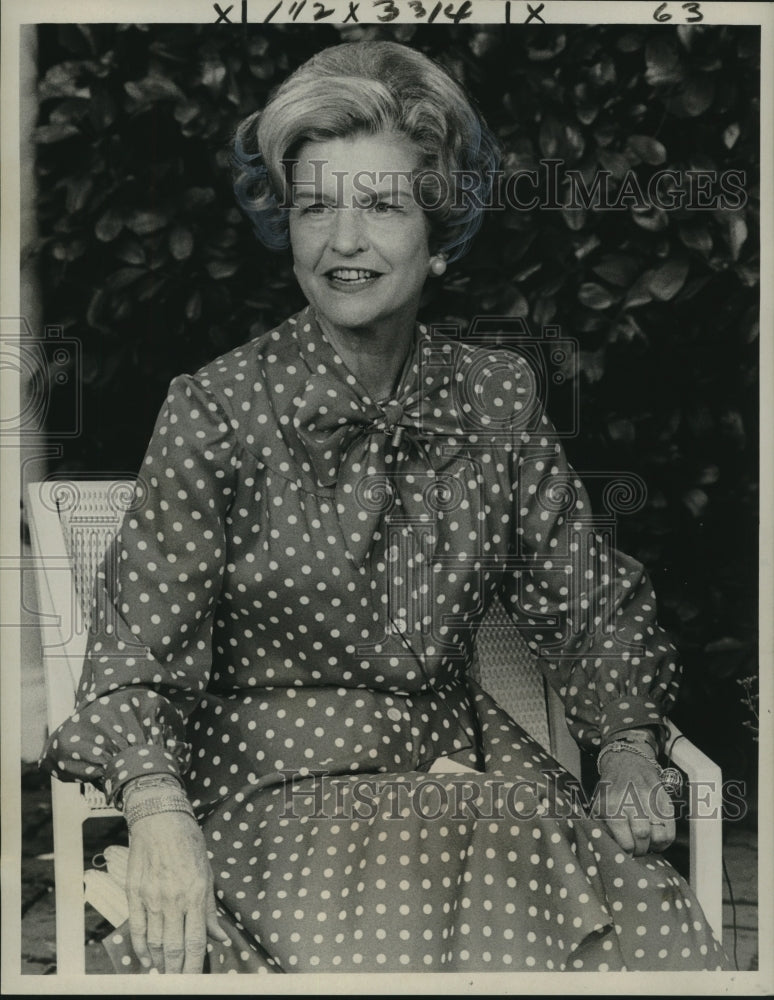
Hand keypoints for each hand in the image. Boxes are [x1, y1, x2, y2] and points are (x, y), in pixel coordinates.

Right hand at [125, 808, 228, 972]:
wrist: (159, 819)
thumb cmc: (188, 842)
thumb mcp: (208, 871)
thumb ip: (211, 909)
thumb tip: (219, 938)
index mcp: (196, 893)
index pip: (195, 941)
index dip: (194, 966)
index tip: (195, 980)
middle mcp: (173, 899)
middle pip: (173, 948)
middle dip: (177, 971)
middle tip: (179, 982)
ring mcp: (151, 897)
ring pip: (154, 942)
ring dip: (160, 961)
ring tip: (166, 972)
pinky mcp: (134, 893)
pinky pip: (137, 929)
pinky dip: (141, 948)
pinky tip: (147, 958)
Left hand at [594, 750, 674, 855]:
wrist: (627, 762)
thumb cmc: (611, 788)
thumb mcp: (598, 805)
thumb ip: (602, 827)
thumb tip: (610, 849)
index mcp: (612, 806)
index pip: (625, 842)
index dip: (628, 853)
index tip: (627, 853)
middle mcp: (631, 802)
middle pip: (642, 838)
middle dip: (641, 850)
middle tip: (638, 849)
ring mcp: (650, 800)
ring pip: (659, 835)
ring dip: (654, 846)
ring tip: (648, 844)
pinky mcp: (664, 799)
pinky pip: (670, 828)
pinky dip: (666, 839)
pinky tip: (658, 839)